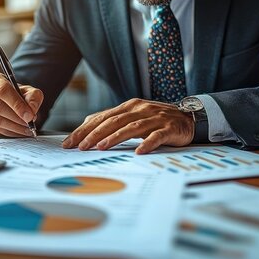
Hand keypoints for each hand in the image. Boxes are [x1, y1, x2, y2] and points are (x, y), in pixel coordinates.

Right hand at [0, 71, 42, 136]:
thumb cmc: (14, 93)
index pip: (2, 90)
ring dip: (14, 126)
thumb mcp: (26, 90)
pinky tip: (19, 131)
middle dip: (16, 117)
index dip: (17, 104)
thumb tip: (32, 109)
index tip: (29, 115)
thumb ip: (33, 96)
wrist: (0, 99)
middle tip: (29, 123)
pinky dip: (9, 131)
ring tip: (27, 129)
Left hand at [62, 98, 194, 153]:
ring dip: (115, 137)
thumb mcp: (133, 116)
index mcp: (129, 106)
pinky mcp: (168, 128)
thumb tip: (87, 123)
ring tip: (101, 147)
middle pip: (114, 121)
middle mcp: (140, 110)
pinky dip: (147, 143)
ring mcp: (155, 118)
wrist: (188, 118)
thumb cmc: (157, 119)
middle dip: (95, 134)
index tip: (69, 142)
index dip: (84, 130)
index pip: (102, 117)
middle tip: (81, 146)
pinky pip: (156, 136)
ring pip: (131, 127)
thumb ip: (112, 119)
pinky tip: (138, 152)